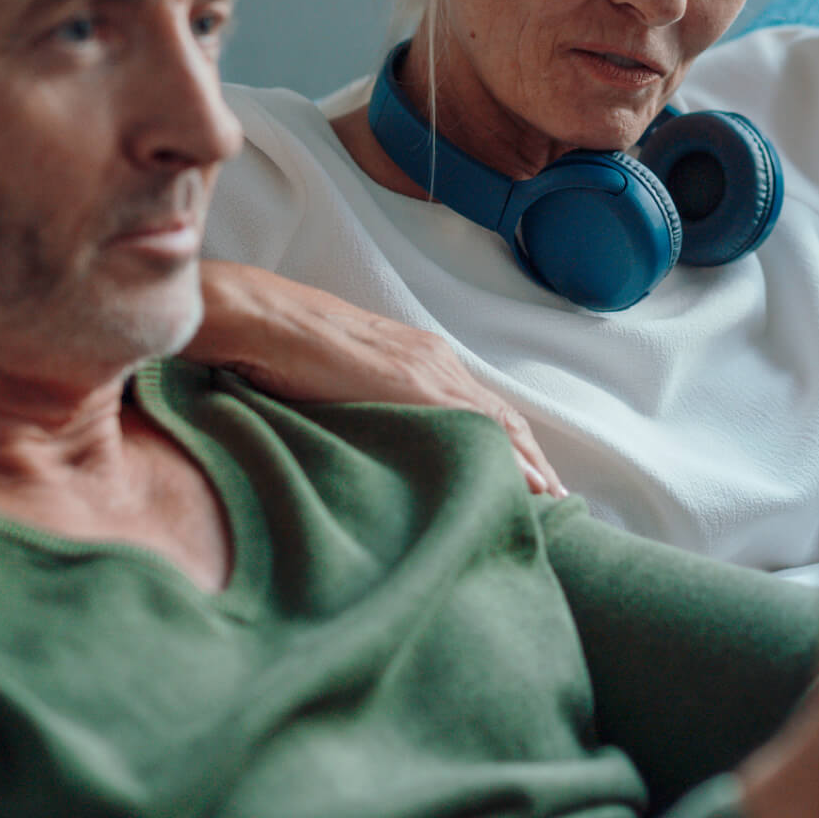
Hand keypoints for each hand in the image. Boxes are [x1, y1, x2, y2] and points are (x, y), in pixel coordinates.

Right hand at [190, 261, 566, 496]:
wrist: (262, 320)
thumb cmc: (284, 347)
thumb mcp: (337, 379)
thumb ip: (366, 401)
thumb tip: (371, 434)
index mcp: (416, 356)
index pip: (478, 404)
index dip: (508, 439)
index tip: (530, 473)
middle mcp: (433, 359)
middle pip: (500, 414)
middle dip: (531, 455)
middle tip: (556, 496)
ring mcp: (427, 369)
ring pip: (497, 420)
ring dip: (528, 460)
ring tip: (551, 498)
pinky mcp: (414, 385)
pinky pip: (476, 424)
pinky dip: (508, 456)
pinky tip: (527, 483)